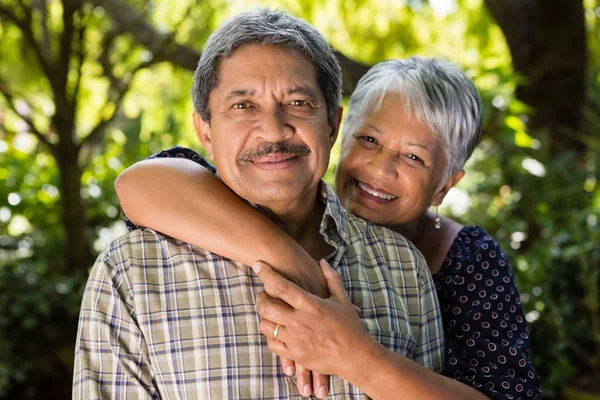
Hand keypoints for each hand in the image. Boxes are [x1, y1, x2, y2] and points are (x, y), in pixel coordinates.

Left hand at [253, 259, 376, 396]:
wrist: (356, 357)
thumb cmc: (350, 326)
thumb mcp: (342, 299)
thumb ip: (331, 278)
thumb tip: (322, 261)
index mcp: (311, 306)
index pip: (282, 287)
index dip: (267, 274)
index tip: (258, 265)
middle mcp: (300, 322)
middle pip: (267, 307)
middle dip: (260, 298)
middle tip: (264, 295)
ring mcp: (295, 340)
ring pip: (266, 327)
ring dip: (264, 317)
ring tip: (270, 313)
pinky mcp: (295, 355)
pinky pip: (272, 344)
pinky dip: (271, 336)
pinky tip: (277, 331)